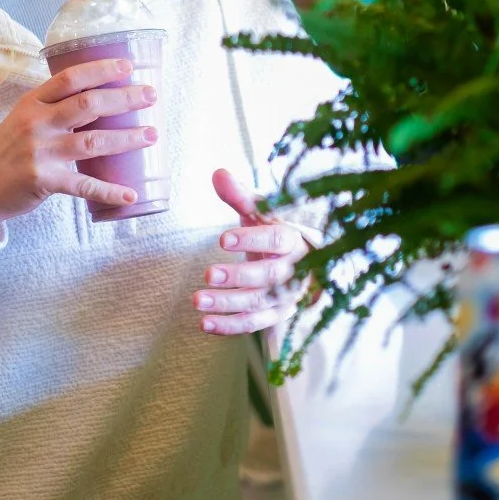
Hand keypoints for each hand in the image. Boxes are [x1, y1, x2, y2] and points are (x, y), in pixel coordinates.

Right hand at [0, 58, 156, 235]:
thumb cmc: (7, 149)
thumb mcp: (23, 118)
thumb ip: (54, 107)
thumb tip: (100, 97)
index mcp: (33, 102)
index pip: (70, 78)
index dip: (101, 69)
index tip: (128, 66)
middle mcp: (36, 123)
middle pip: (88, 104)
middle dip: (124, 98)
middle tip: (151, 95)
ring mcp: (40, 152)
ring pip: (93, 142)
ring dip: (127, 138)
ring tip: (152, 135)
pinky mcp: (44, 181)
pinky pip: (84, 186)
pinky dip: (109, 191)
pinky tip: (130, 194)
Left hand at [192, 169, 309, 335]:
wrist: (300, 263)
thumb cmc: (273, 232)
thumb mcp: (260, 213)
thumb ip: (239, 196)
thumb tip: (218, 174)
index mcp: (293, 240)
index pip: (276, 240)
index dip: (251, 240)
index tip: (223, 240)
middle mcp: (293, 271)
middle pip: (267, 277)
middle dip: (238, 276)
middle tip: (208, 274)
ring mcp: (285, 297)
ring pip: (258, 303)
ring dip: (227, 303)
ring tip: (197, 300)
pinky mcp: (275, 316)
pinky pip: (253, 324)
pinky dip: (229, 326)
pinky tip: (205, 323)